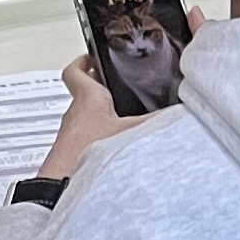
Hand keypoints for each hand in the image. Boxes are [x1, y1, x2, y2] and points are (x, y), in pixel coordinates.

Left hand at [34, 8, 203, 178]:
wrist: (62, 182)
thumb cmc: (86, 150)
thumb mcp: (129, 132)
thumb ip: (153, 122)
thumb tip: (177, 116)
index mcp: (87, 98)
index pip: (75, 71)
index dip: (83, 61)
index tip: (92, 57)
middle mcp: (75, 114)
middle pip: (83, 94)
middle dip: (100, 90)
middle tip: (115, 88)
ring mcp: (71, 134)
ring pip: (85, 119)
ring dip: (100, 119)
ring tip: (119, 122)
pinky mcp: (71, 153)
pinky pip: (86, 140)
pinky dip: (98, 141)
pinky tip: (113, 150)